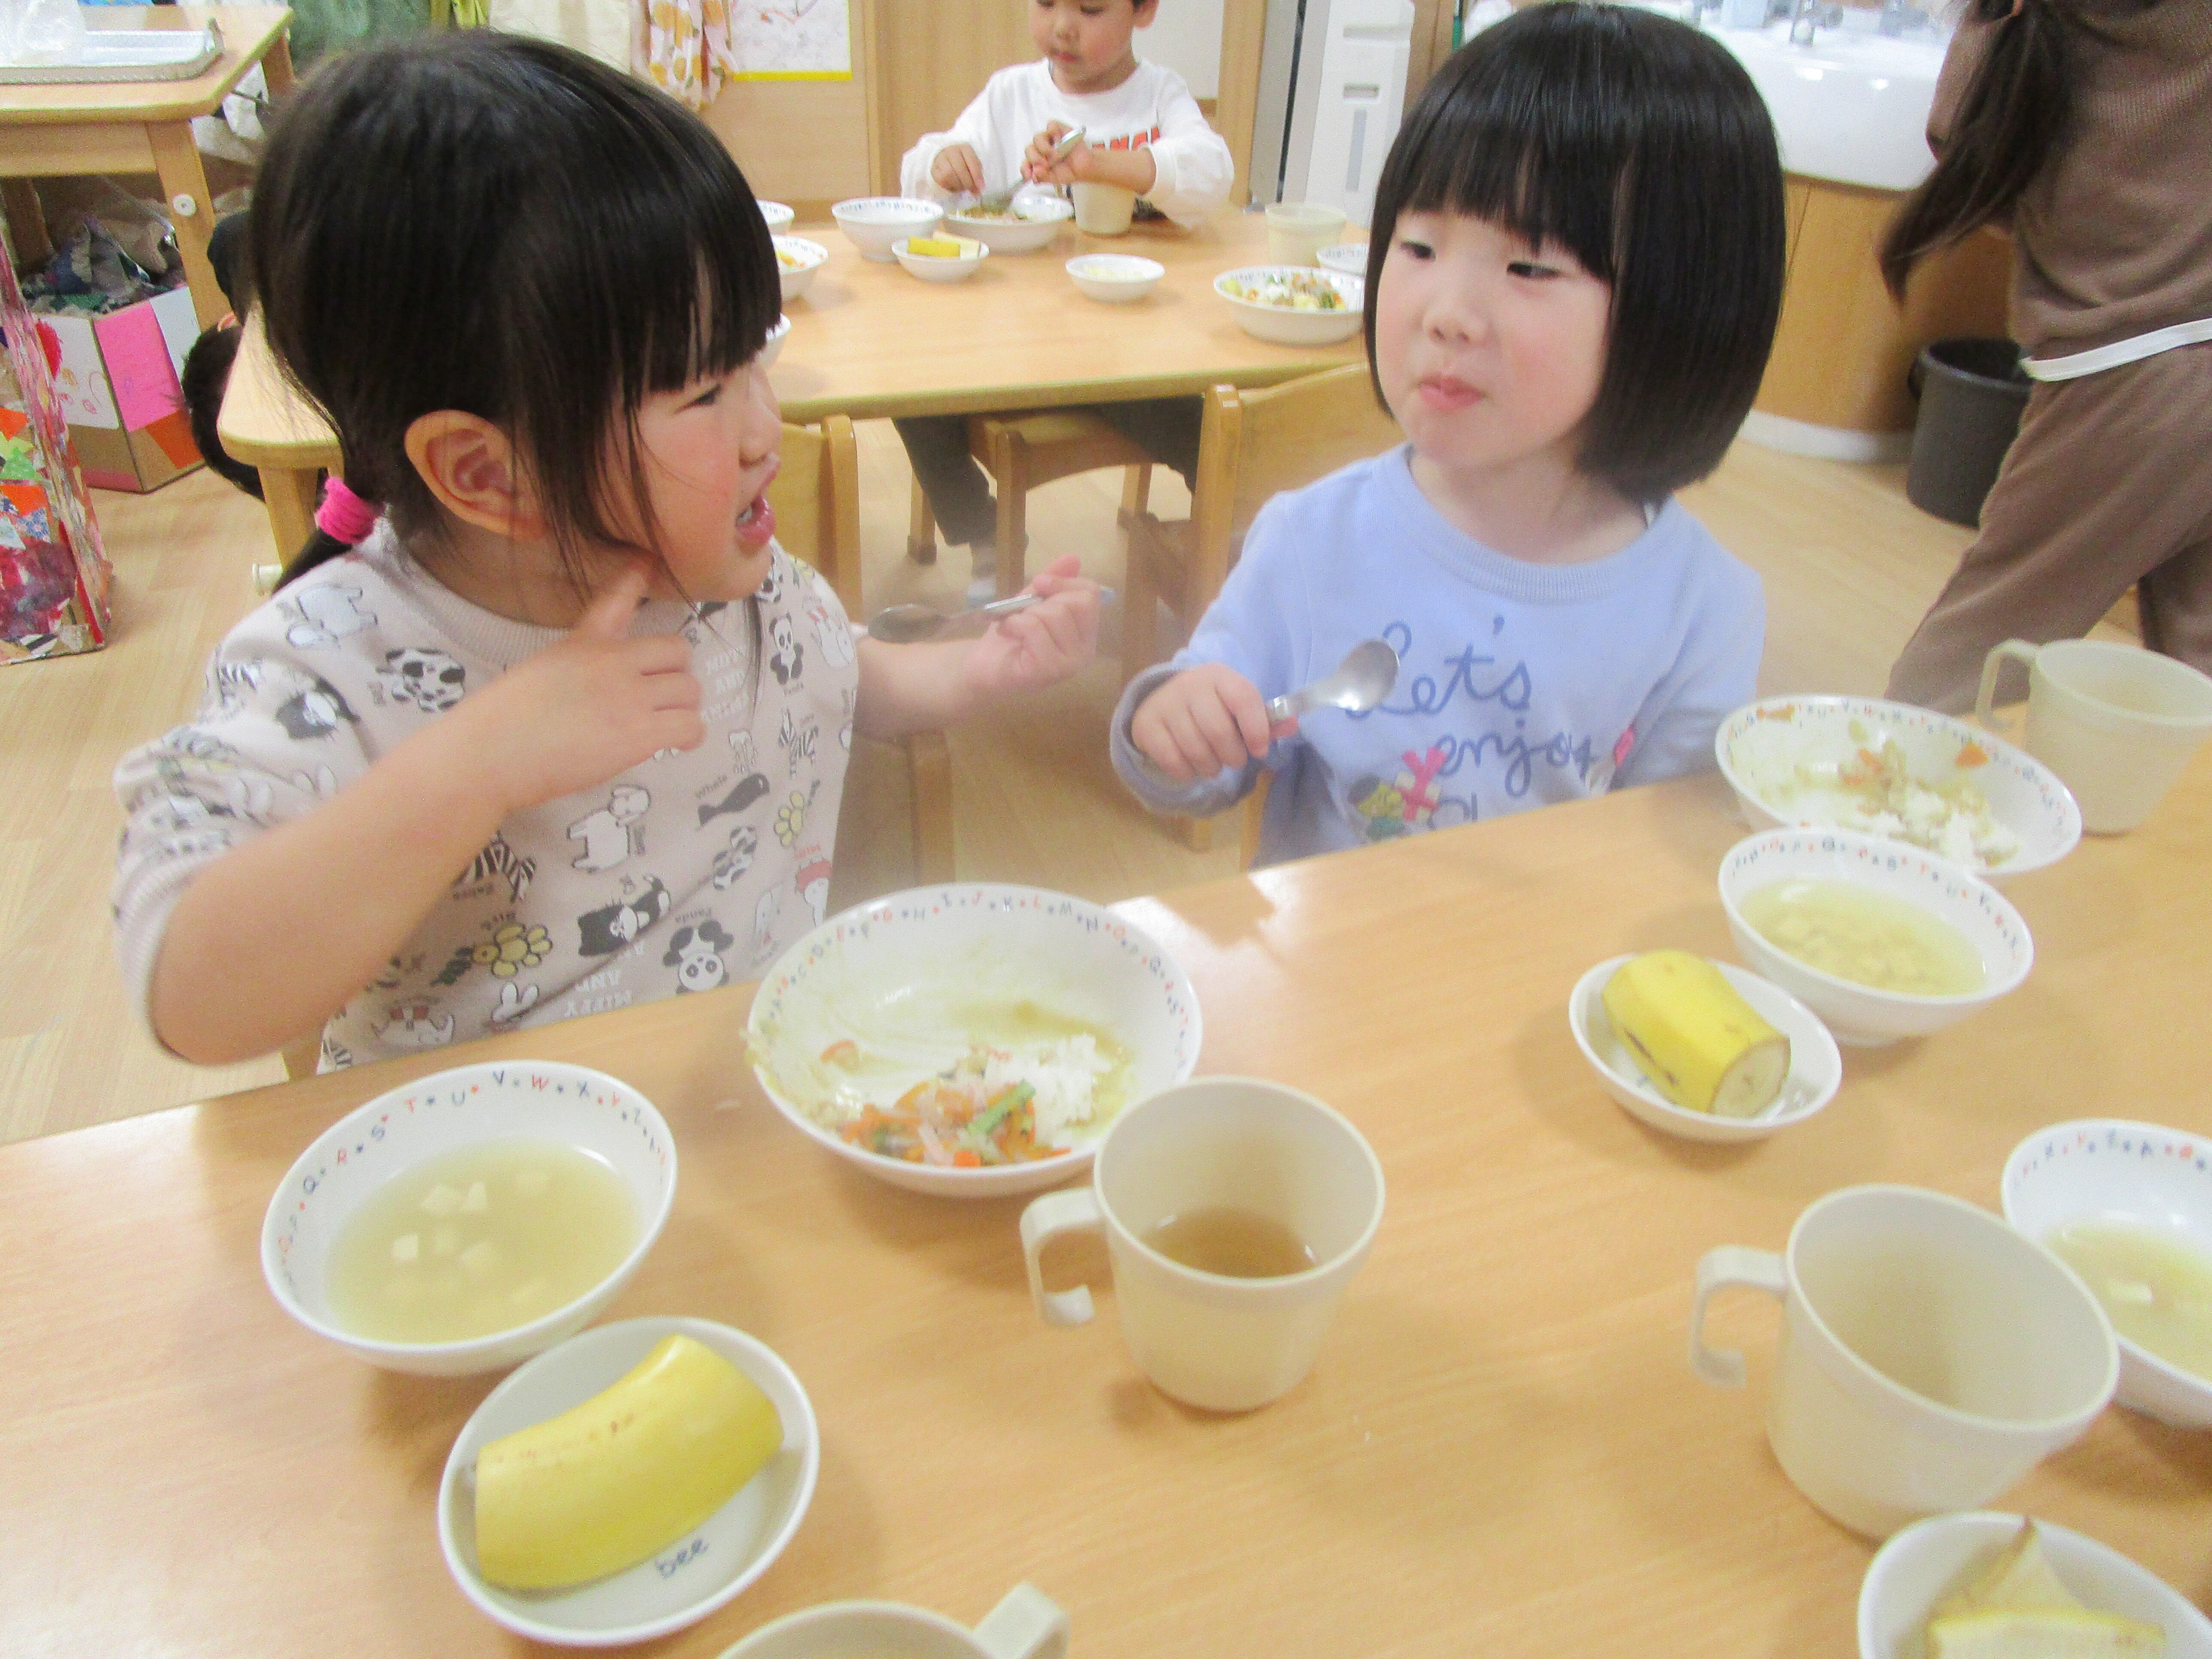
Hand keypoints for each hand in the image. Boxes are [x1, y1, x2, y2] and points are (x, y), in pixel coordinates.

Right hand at [455, 563, 704, 813]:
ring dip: (683, 707)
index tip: (647, 560)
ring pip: (689, 689)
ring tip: (667, 724)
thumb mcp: (540, 669)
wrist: (490, 753)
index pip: (618, 599)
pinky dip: (690, 735)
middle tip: (662, 697)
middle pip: (677, 650)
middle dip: (676, 674)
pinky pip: (690, 725)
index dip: (636, 577)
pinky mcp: (639, 733)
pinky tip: (678, 743)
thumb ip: (576, 659)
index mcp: (583, 642)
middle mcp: (612, 660)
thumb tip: (600, 673)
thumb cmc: (502, 721)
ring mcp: (629, 695)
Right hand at [931, 142, 985, 195]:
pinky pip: (941, 180)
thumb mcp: (973, 165)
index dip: (976, 175)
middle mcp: (951, 151)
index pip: (971, 160)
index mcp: (964, 148)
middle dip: (967, 183)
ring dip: (958, 185)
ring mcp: (940, 159)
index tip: (981, 187)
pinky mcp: (934, 169)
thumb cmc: (963, 162)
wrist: (946, 159)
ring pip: (948, 175)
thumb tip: (978, 190)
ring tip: (963, 188)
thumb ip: (977, 176)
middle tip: (972, 190)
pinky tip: (954, 187)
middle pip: (959, 169)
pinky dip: (949, 187)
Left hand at [958, 555, 1099, 696]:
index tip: (1039, 584)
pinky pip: (1034, 628)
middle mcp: (1085, 652)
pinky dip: (1014, 623)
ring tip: (1015, 626)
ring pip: (1055, 614)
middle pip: (1077, 603)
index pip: (1091, 594)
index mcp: (1086, 634)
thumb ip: (1054, 580)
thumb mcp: (1032, 601)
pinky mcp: (1048, 670)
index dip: (1064, 582)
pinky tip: (1007, 632)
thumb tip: (1073, 558)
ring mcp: (1069, 664)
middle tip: (1026, 613)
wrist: (982, 666)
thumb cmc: (1011, 635)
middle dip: (1045, 600)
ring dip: (1026, 614)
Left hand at [1023, 122, 1087, 186]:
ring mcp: (1049, 139)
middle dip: (1034, 158)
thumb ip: (1044, 178)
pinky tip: (1059, 141)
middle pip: (1029, 149)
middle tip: (1045, 165)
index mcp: (1037, 162)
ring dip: (1044, 148)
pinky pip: (1051, 125)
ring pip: (1037, 137)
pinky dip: (1053, 132)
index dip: (1025, 169)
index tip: (1030, 175)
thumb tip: (1035, 174)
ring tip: (1055, 156)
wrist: (1085, 167)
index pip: (1025, 163)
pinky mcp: (1058, 129)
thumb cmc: (1069, 171)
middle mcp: (1040, 149)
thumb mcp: (1055, 179)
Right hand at [1130, 662, 1294, 784]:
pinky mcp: (1146, 725)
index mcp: (1219, 676)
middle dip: (1233, 756)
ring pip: (1196, 749)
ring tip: (1213, 766)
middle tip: (1234, 761)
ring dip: (1210, 768)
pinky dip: (1186, 773)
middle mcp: (1190, 685)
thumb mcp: (1237, 706)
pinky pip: (1172, 760)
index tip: (1259, 750)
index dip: (1256, 729)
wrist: (1163, 701)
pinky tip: (1191, 768)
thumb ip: (1265, 719)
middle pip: (1219, 731)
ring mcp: (1165, 704)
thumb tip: (1293, 724)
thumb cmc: (1211, 706)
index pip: (1243, 698)